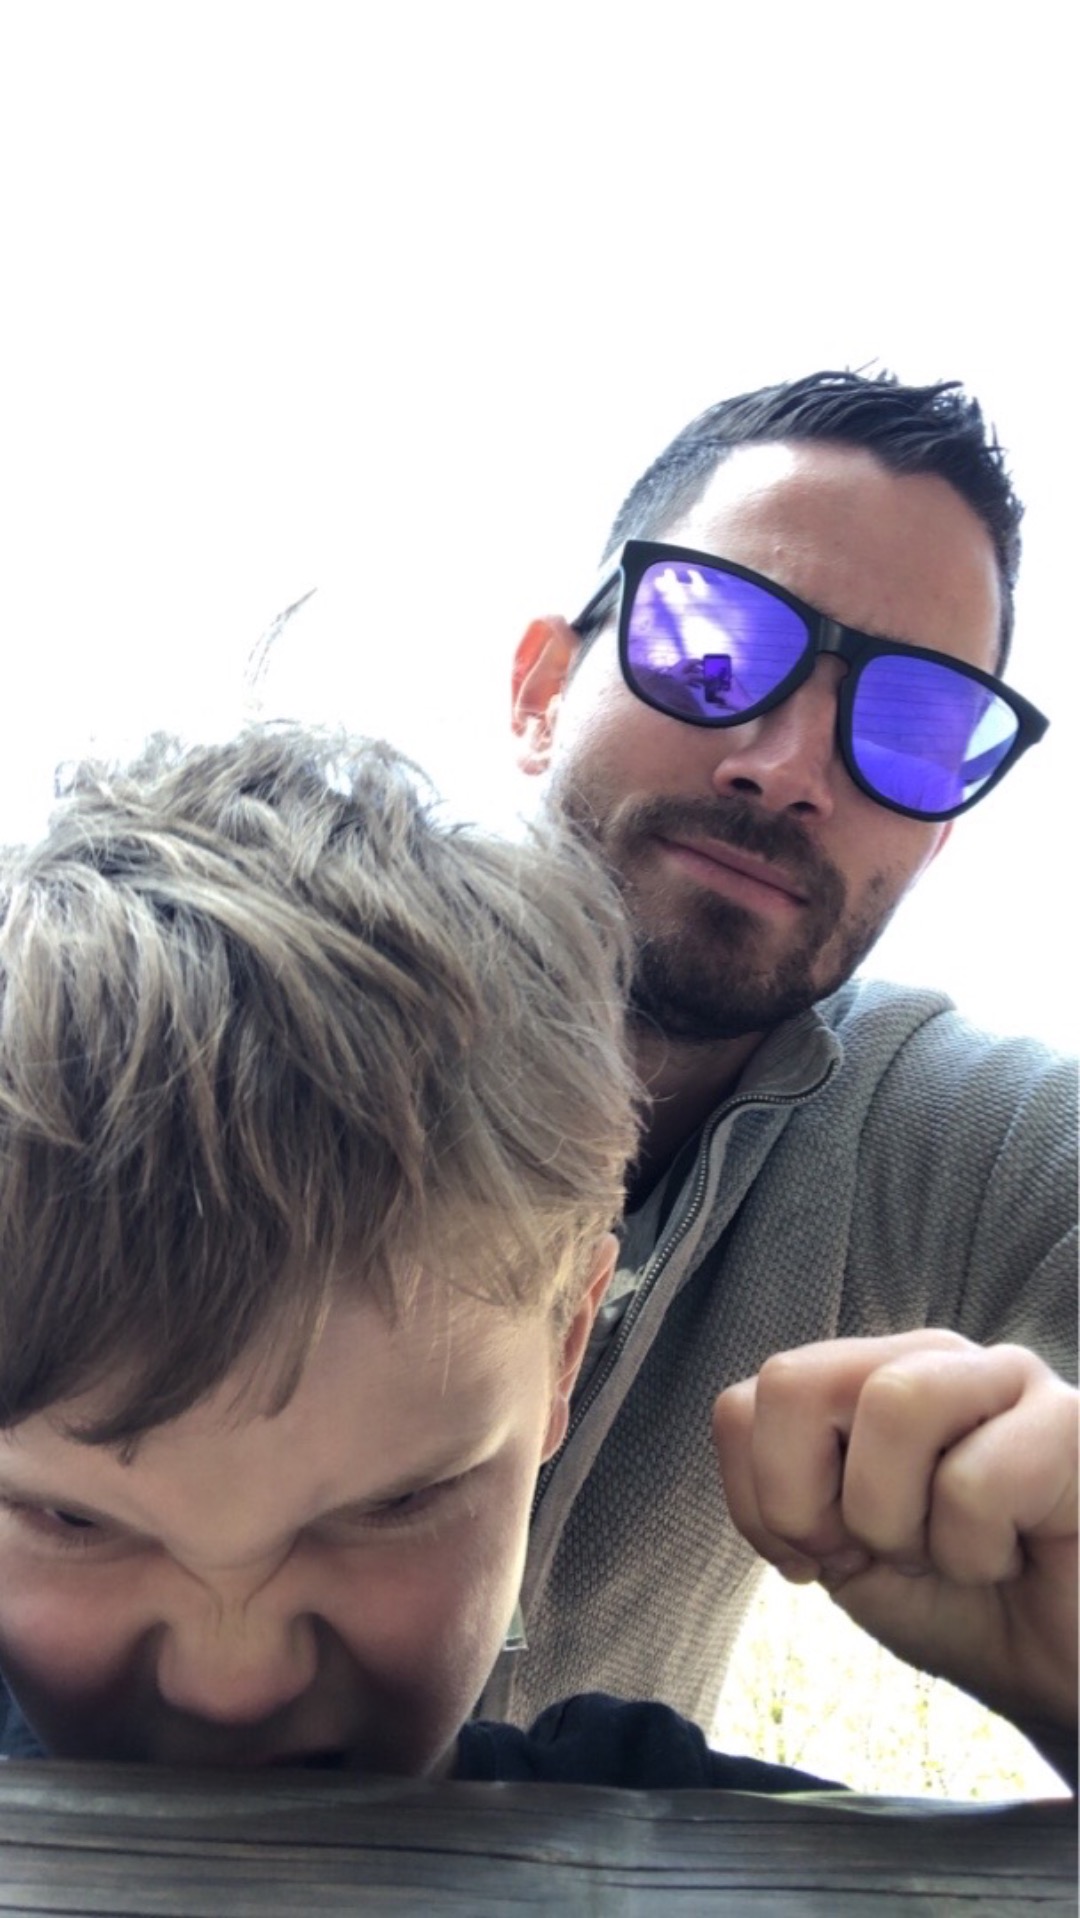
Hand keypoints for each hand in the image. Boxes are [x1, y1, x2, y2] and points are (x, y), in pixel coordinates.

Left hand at [713, 1331, 1077, 1776]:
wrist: (1066, 1678)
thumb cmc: (964, 1605)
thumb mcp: (846, 1554)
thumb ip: (784, 1488)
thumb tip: (747, 1422)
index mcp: (868, 1378)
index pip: (749, 1401)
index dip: (764, 1499)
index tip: (822, 1558)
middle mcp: (931, 1358)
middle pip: (795, 1381)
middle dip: (810, 1503)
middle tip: (877, 1556)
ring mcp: (1007, 1377)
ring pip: (891, 1402)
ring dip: (898, 1519)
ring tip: (947, 1554)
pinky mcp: (1074, 1424)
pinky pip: (978, 1478)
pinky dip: (975, 1552)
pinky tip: (1013, 1560)